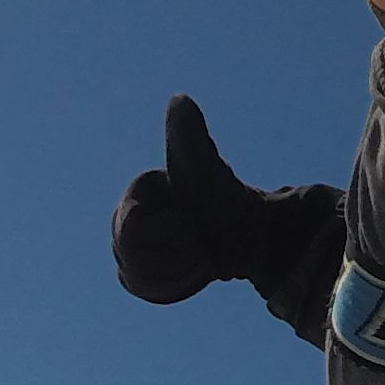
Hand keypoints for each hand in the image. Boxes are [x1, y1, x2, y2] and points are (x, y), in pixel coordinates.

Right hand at [112, 95, 343, 318]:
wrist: (256, 239)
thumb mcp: (209, 172)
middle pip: (130, 254)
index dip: (169, 236)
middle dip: (173, 257)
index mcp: (141, 190)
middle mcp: (129, 213)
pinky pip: (140, 285)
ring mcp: (134, 242)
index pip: (132, 228)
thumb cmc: (234, 204)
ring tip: (202, 260)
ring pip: (133, 273)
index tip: (195, 229)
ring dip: (175, 273)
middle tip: (203, 249)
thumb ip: (190, 140)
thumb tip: (181, 99)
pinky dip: (170, 285)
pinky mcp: (144, 268)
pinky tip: (194, 272)